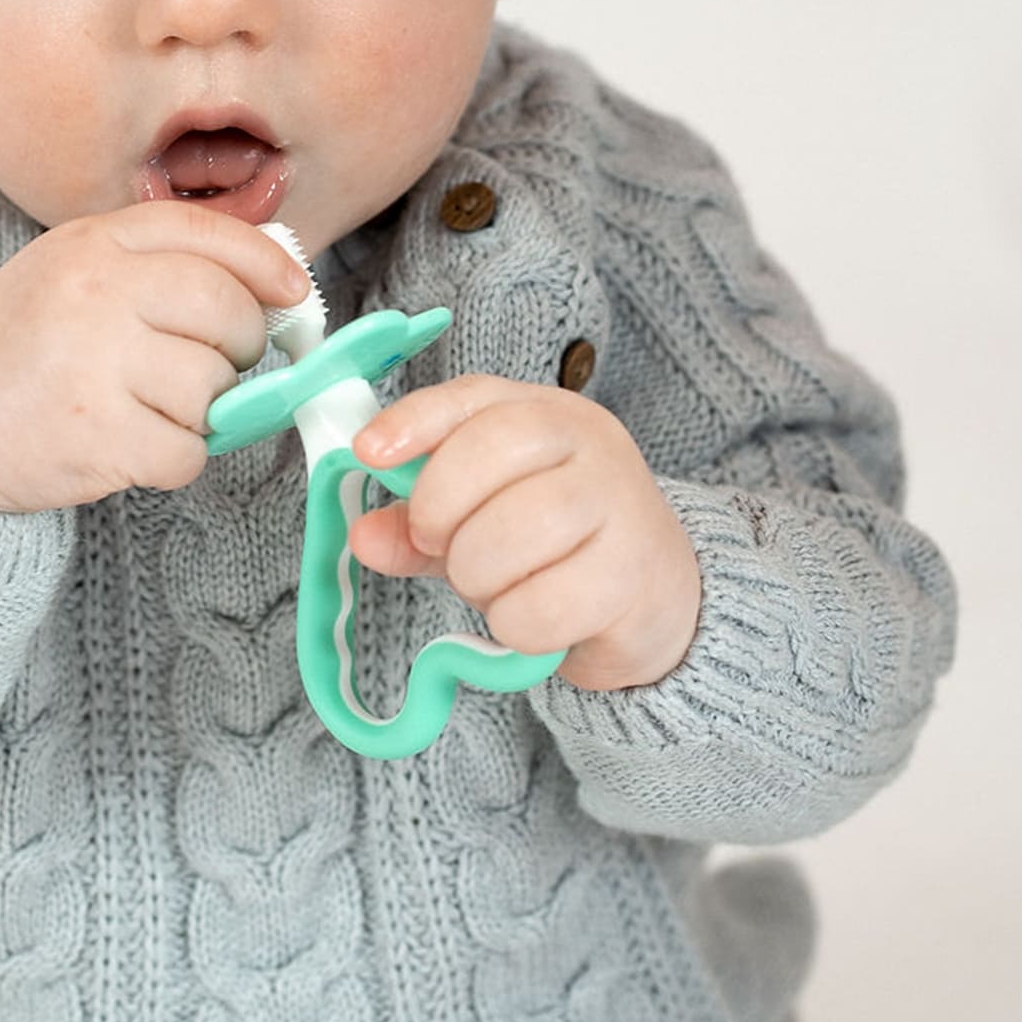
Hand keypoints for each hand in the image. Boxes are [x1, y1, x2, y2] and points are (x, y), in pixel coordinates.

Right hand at [0, 201, 312, 512]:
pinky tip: (134, 446)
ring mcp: (95, 362)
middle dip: (242, 345)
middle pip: (227, 310)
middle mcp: (96, 292)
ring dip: (202, 410)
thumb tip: (271, 281)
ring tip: (151, 408)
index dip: (268, 264)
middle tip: (218, 366)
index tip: (293, 293)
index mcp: (93, 243)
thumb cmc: (18, 348)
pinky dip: (176, 458)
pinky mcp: (96, 434)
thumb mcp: (73, 274)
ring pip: (213, 387)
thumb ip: (155, 266)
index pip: (210, 234)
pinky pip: (188, 450)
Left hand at [347, 375, 701, 690]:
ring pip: (516, 528)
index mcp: (544, 413)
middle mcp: (588, 442)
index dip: (414, 421)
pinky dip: (515, 624)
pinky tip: (529, 621)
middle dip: (440, 507)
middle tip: (437, 543)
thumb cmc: (555, 547)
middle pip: (493, 450)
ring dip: (477, 574)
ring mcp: (619, 502)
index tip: (368, 453)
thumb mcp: (478, 521)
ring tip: (491, 585)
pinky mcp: (634, 573)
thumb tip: (363, 537)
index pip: (473, 397)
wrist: (658, 598)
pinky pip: (542, 604)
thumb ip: (417, 526)